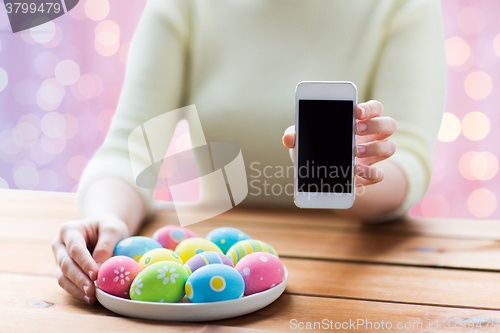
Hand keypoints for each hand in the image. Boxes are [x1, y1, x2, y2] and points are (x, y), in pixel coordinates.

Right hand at [51, 216, 128, 303]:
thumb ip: (105, 247)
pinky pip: (67, 283)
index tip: (95, 274)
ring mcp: (59, 258)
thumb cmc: (108, 228)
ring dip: (76, 288)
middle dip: (79, 279)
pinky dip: (77, 291)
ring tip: (91, 297)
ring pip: (62, 276)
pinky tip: (89, 298)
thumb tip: (99, 270)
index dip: (84, 263)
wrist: (104, 230)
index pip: (75, 249)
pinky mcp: (63, 270)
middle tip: (92, 290)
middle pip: (66, 264)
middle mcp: (60, 244)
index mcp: (70, 230)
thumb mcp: (112, 230)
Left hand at [282, 100, 396, 185]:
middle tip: (356, 130)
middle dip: (375, 125)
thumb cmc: (315, 148)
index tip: (356, 111)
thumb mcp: (303, 141)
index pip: (374, 108)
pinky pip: (379, 174)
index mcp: (358, 122)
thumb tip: (289, 137)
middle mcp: (370, 137)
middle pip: (389, 125)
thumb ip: (296, 135)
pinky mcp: (369, 174)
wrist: (319, 175)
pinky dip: (371, 172)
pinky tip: (356, 171)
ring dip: (375, 148)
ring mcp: (372, 156)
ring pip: (390, 147)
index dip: (370, 108)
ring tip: (355, 151)